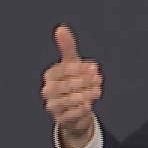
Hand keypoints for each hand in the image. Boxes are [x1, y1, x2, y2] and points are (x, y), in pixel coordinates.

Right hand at [40, 24, 101, 147]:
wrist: (76, 110)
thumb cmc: (73, 83)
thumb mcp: (72, 64)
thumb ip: (67, 47)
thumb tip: (61, 28)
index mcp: (50, 75)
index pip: (63, 70)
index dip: (79, 68)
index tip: (95, 67)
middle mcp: (48, 91)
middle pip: (65, 85)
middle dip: (83, 81)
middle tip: (99, 79)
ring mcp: (53, 106)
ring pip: (67, 100)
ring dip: (84, 95)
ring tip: (97, 91)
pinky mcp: (60, 120)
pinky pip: (69, 115)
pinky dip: (79, 110)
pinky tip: (89, 105)